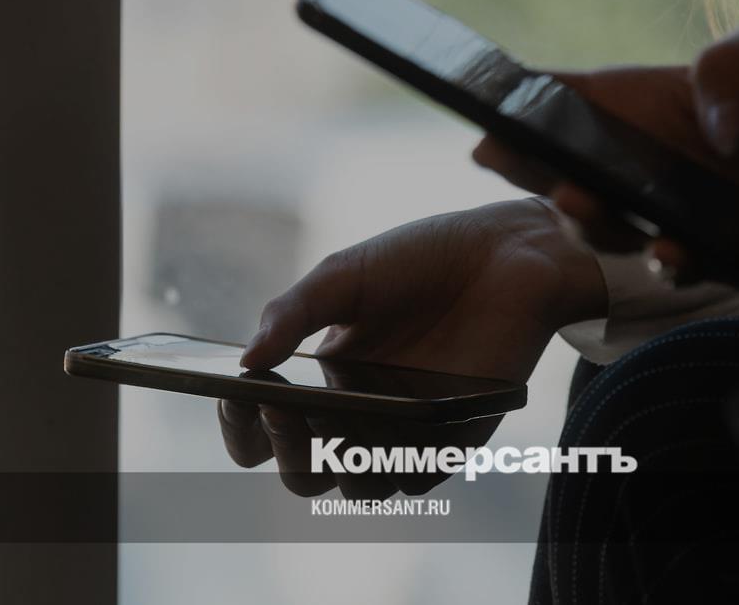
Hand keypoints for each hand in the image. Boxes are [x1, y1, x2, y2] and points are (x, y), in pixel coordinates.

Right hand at [219, 199, 605, 497]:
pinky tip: (389, 424)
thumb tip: (247, 360)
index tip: (235, 397)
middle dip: (283, 452)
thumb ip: (293, 312)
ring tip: (333, 418)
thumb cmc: (422, 259)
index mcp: (323, 377)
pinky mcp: (454, 438)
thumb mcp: (345, 274)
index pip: (265, 426)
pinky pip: (418, 477)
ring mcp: (408, 431)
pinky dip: (397, 463)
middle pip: (305, 472)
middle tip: (281, 406)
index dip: (241, 425)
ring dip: (336, 465)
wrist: (503, 252)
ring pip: (359, 487)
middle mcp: (361, 413)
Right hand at [472, 23, 738, 290]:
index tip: (487, 119)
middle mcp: (649, 161)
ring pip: (606, 225)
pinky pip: (672, 266)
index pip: (571, 101)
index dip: (522, 109)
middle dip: (529, 166)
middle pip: (568, 167)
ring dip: (587, 218)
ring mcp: (673, 212)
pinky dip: (666, 260)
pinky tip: (673, 249)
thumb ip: (730, 65)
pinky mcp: (712, 257)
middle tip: (502, 157)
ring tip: (579, 198)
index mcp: (649, 103)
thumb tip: (714, 133)